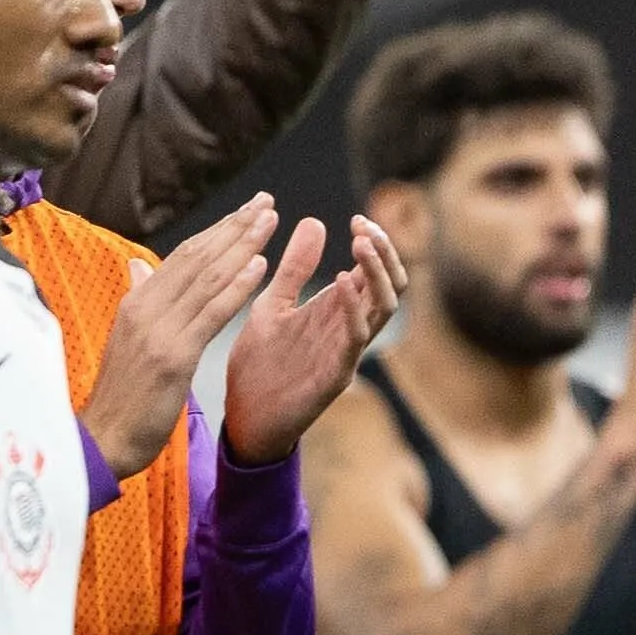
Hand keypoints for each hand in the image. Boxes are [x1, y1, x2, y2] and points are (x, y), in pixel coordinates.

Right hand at [86, 196, 278, 478]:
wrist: (103, 440)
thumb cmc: (122, 396)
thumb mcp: (127, 340)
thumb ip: (138, 299)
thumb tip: (138, 265)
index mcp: (136, 303)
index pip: (182, 257)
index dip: (217, 230)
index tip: (245, 210)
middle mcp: (145, 309)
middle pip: (197, 258)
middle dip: (234, 227)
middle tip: (265, 201)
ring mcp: (158, 331)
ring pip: (207, 278)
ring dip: (241, 245)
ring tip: (270, 220)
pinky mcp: (173, 356)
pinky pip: (211, 314)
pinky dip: (236, 287)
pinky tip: (260, 266)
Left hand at [223, 216, 410, 463]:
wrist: (244, 416)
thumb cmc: (260, 363)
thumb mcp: (273, 303)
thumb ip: (296, 267)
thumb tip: (314, 221)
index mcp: (338, 310)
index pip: (375, 271)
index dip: (375, 242)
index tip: (358, 219)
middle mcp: (351, 328)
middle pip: (391, 285)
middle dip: (385, 253)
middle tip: (365, 228)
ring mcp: (347, 351)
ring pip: (385, 308)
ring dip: (377, 274)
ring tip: (361, 245)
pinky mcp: (336, 374)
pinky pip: (356, 339)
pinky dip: (354, 309)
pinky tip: (339, 281)